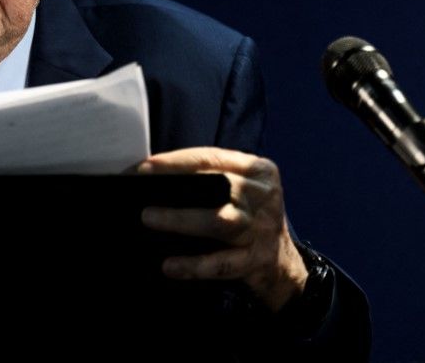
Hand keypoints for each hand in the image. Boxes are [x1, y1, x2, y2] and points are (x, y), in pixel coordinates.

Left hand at [137, 146, 307, 310]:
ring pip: (219, 221)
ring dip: (181, 220)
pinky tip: (169, 266)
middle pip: (220, 185)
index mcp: (257, 170)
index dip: (177, 161)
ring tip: (149, 218)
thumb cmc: (247, 214)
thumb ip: (209, 176)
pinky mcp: (256, 260)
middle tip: (144, 188)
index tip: (145, 166)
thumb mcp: (240, 186)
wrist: (281, 260)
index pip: (213, 158)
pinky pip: (222, 263)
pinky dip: (194, 265)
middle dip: (180, 183)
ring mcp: (261, 229)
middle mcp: (262, 195)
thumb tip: (153, 175)